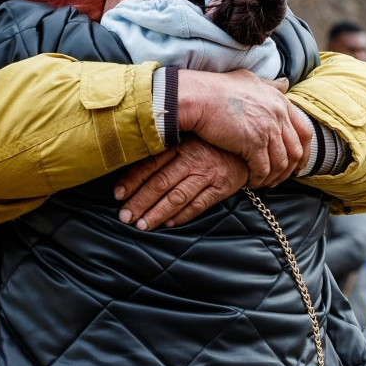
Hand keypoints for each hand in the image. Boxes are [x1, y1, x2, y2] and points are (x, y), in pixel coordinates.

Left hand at [114, 136, 248, 229]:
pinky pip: (199, 205)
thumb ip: (166, 151)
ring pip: (177, 197)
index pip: (150, 164)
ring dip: (157, 213)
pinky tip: (169, 224)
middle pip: (160, 183)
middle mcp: (192, 160)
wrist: (248, 147)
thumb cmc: (211, 144)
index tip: (117, 194)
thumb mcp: (188, 139)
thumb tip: (135, 166)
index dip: (132, 180)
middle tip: (125, 217)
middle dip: (140, 202)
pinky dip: (183, 216)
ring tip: (142, 225)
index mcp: (180, 145)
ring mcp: (207, 174)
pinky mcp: (221, 187)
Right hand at [175, 69, 311, 186]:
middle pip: (296, 150)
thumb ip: (270, 85)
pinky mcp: (253, 143)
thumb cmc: (218, 88)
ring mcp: (267, 129)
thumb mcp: (250, 79)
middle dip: (290, 169)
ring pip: (281, 163)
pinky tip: (251, 182)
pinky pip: (263, 169)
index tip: (297, 164)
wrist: (199, 96)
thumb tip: (285, 84)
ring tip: (264, 182)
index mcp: (280, 102)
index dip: (304, 151)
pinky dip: (259, 179)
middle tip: (280, 178)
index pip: (304, 131)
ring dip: (274, 177)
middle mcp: (278, 115)